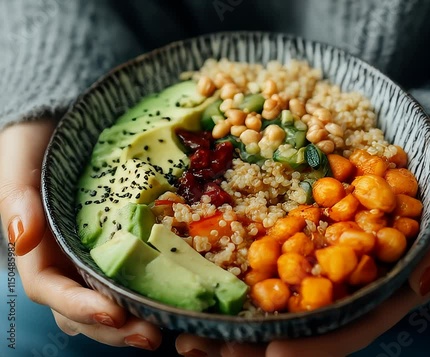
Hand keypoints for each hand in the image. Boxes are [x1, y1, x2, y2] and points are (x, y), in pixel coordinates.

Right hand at [0, 121, 161, 349]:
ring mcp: (96, 253)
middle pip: (82, 308)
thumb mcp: (21, 156)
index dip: (79, 307)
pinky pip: (135, 273)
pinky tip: (176, 297)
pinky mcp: (124, 242)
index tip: (114, 314)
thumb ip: (16, 194)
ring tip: (166, 328)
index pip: (51, 289)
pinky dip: (151, 290)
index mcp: (40, 245)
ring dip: (134, 320)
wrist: (69, 120)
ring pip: (108, 300)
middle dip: (113, 328)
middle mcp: (67, 257)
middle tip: (151, 336)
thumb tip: (23, 236)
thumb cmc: (40, 139)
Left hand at [175, 129, 429, 356]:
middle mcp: (347, 271)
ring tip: (185, 334)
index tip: (270, 354)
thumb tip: (420, 281)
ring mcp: (318, 249)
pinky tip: (196, 282)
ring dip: (231, 318)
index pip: (350, 321)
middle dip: (254, 342)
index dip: (313, 344)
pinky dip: (231, 270)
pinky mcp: (297, 225)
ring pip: (274, 295)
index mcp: (386, 274)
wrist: (413, 132)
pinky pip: (262, 251)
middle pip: (300, 320)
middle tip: (204, 350)